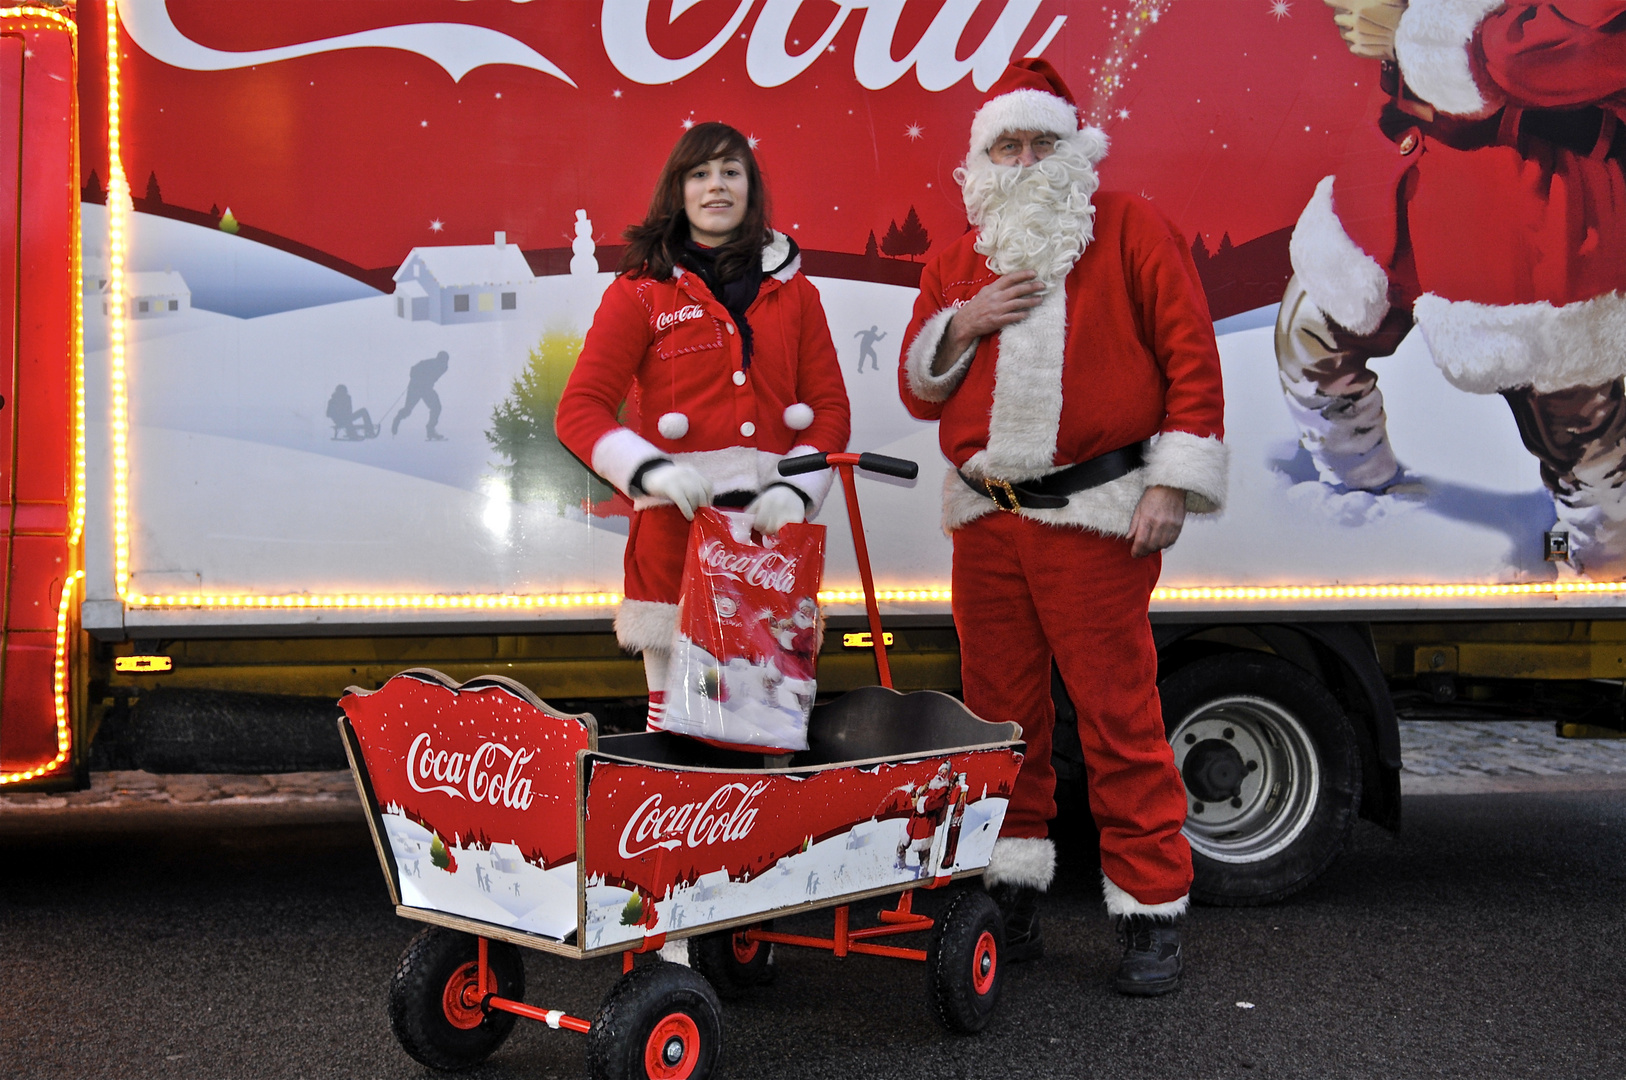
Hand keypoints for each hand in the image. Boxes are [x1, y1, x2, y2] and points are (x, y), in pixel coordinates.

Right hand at [640, 462, 711, 519]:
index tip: (707, 508)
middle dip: (702, 505)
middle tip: (699, 513)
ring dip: (694, 508)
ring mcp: (678, 479)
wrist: (647, 473)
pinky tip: (688, 517)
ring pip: (694, 496)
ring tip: (692, 514)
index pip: (708, 485)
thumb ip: (693, 487)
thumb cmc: (666, 481)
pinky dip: (687, 511)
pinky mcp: (670, 486)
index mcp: (692, 471)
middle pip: (701, 492)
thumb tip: (704, 505)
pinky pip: (683, 501)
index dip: (709, 498)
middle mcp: (688, 474)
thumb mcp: (682, 479)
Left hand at [746, 484, 805, 534]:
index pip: (759, 524)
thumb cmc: (772, 498)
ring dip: (775, 533)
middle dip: (766, 531)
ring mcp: (789, 513)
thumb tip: (743, 527)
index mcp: (767, 502)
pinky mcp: (798, 519)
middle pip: (768, 530)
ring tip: (775, 527)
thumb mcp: (759, 501)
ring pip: (778, 534)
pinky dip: (785, 533)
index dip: (758, 527)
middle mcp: (779, 507)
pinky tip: (784, 529)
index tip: (759, 525)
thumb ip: (749, 512)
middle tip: (767, 527)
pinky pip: (789, 533)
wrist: (793, 491)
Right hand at [932, 271, 1046, 373]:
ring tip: (1040, 299)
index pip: (1010, 278)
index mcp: (993, 288)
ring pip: (1018, 303)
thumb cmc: (977, 306)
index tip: (1034, 273)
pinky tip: (1028, 313)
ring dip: (1031, 301)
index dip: (1023, 275)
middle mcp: (996, 297)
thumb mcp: (985, 292)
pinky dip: (1022, 314)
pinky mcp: (997, 321)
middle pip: (1017, 290)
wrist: (965, 322)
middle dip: (1032, 287)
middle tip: (1043, 286)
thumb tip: (1011, 280)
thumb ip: (998, 287)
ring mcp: (997, 309)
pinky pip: (1013, 317)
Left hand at [1129, 485, 1187, 557]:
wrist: (1171, 487)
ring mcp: (1171, 525)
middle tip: (1140, 553)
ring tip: (1149, 548)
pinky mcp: (1179, 525)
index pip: (1141, 541)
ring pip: (1162, 545)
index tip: (1134, 554)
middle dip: (1144, 552)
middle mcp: (1160, 523)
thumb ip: (1134, 524)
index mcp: (1148, 518)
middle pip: (1151, 545)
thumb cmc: (1153, 495)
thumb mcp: (1139, 508)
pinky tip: (1160, 543)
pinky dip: (1165, 545)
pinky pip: (1172, 541)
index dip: (1137, 551)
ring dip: (1154, 549)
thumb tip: (1129, 538)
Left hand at [1323, 0, 1404, 60]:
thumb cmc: (1402, 11)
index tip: (1329, 1)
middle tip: (1353, 14)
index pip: (1333, 1)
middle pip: (1337, 18)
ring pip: (1343, 32)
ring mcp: (1355, 36)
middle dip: (1342, 16)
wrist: (1409, 36)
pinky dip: (1354, 41)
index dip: (1331, 1)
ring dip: (1348, 29)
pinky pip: (1350, 45)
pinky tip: (1365, 37)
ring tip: (1361, 27)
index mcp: (1359, 5)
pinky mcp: (1358, 49)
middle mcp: (1353, 20)